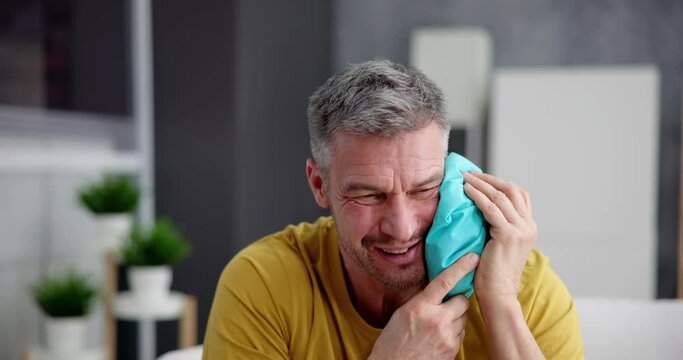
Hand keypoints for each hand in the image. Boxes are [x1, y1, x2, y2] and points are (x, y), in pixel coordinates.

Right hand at [368, 253, 478, 359]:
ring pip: (463, 318)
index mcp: (421, 306)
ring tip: (437, 325)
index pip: (445, 281)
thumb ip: (422, 299)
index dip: (461, 267)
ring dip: (455, 318)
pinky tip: (438, 337)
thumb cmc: (393, 341)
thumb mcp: (402, 312)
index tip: (473, 257)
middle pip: (462, 301)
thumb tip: (437, 287)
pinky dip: (454, 333)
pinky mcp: (452, 350)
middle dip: (457, 301)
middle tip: (446, 305)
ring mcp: (447, 336)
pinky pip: (461, 334)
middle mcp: (437, 320)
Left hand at [463, 171, 536, 304]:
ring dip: (480, 183)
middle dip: (489, 179)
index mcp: (529, 227)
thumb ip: (496, 226)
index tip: (479, 177)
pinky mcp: (508, 234)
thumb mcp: (498, 244)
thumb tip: (478, 208)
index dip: (499, 183)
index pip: (519, 195)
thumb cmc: (493, 274)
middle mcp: (529, 226)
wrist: (499, 296)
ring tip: (463, 178)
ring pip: (500, 195)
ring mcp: (521, 229)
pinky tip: (465, 191)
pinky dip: (476, 196)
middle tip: (469, 173)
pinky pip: (490, 207)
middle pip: (511, 190)